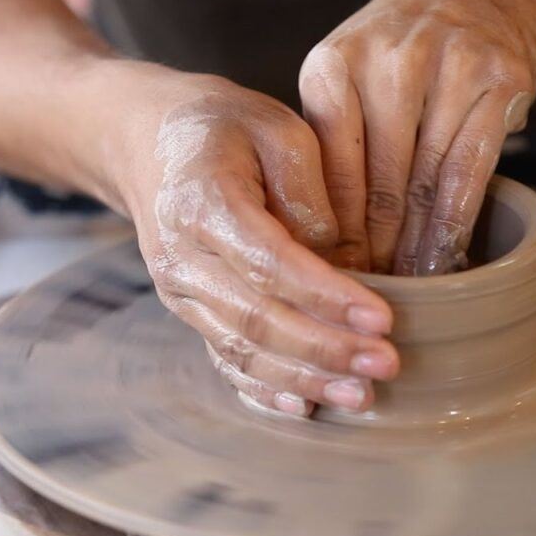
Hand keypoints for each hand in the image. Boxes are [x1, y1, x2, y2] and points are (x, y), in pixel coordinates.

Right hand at [115, 72, 398, 416]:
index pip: (269, 263)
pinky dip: (265, 389)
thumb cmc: (224, 129)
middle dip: (325, 349)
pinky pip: (225, 360)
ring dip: (304, 378)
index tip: (381, 317)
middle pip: (257, 319)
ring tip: (362, 395)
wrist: (149, 142)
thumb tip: (349, 266)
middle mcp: (182, 258)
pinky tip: (306, 407)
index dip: (326, 296)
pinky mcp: (191, 312)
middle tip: (386, 364)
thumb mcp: (278, 129)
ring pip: (242, 351)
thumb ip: (311, 193)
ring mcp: (181, 293)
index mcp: (201, 203)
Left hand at [300, 0, 535, 274]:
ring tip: (409, 287)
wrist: (472, 1)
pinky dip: (457, 222)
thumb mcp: (344, 85)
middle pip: (381, 179)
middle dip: (376, 247)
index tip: (335, 275)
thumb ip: (329, 149)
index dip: (335, 229)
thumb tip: (317, 245)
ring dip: (417, 245)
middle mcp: (390, 59)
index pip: (331, 166)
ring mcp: (451, 66)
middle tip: (371, 293)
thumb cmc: (393, 61)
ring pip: (429, 180)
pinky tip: (446, 256)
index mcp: (335, 64)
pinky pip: (473, 171)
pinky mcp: (499, 81)